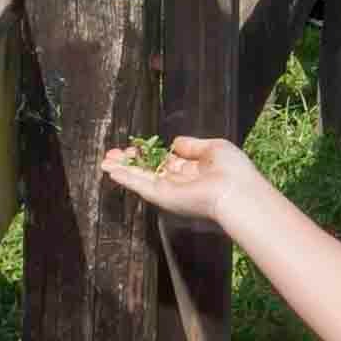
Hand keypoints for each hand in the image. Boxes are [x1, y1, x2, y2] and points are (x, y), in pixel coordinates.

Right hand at [101, 133, 261, 225]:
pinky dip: (126, 178)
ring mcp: (170, 190)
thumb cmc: (232, 170)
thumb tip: (174, 143)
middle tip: (112, 154)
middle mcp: (180, 182)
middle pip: (149, 170)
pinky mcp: (163, 197)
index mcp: (193, 170)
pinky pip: (141, 186)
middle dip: (130, 161)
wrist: (236, 192)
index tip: (134, 146)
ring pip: (141, 178)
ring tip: (104, 161)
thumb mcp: (213, 147)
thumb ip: (191, 145)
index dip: (148, 153)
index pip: (165, 161)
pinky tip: (112, 171)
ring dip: (122, 169)